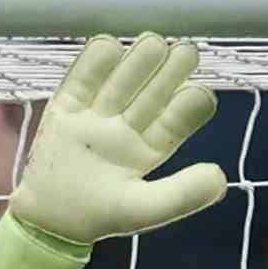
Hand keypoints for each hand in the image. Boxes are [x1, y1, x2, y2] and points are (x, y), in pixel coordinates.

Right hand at [10, 34, 228, 252]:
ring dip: (142, 57)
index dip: (194, 99)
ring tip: (153, 47)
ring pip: (126, 74)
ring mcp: (100, 112)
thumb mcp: (142, 210)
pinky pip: (84, 74)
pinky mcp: (69, 105)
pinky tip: (111, 48)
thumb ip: (182, 195)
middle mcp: (131, 124)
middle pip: (158, 85)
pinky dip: (98, 56)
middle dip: (175, 67)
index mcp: (154, 146)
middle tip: (184, 55)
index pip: (182, 113)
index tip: (195, 96)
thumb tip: (221, 176)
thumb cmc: (97, 216)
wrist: (46, 221)